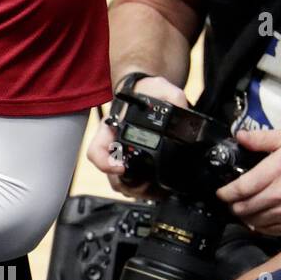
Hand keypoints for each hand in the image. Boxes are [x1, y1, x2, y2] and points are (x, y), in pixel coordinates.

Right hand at [85, 75, 187, 196]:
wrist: (150, 93)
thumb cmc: (149, 91)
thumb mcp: (161, 88)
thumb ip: (173, 97)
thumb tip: (182, 110)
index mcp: (113, 128)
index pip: (97, 150)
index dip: (105, 163)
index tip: (121, 168)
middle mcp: (113, 145)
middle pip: (110, 176)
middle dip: (129, 186)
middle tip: (150, 187)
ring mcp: (121, 155)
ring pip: (119, 183)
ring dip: (136, 190)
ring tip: (157, 190)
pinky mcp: (133, 162)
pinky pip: (131, 183)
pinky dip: (143, 189)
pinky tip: (159, 187)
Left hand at [217, 128, 280, 236]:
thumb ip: (261, 138)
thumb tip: (239, 136)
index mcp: (276, 172)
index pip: (240, 188)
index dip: (225, 192)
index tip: (221, 192)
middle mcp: (280, 195)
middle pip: (243, 207)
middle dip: (232, 204)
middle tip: (231, 200)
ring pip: (253, 221)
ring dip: (243, 215)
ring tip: (242, 207)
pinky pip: (267, 231)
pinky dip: (258, 226)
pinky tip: (257, 217)